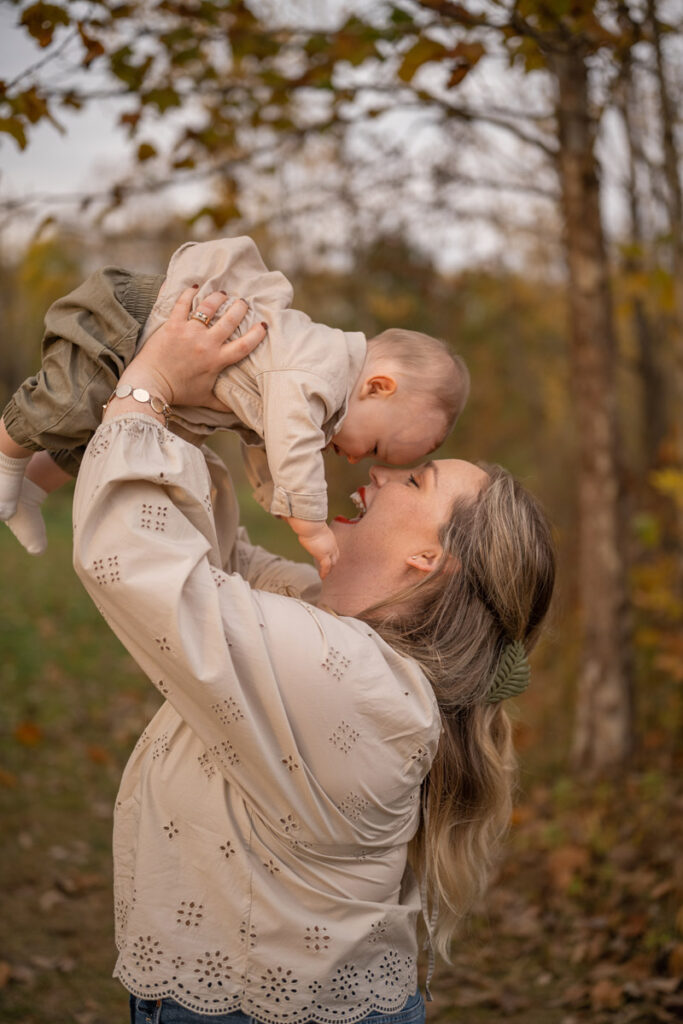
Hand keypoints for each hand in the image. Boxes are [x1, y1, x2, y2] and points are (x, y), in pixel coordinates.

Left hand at [118, 289, 266, 409]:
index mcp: (217, 361)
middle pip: (230, 320)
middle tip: (243, 302)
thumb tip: (238, 411)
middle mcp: (206, 344)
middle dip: (239, 308)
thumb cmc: (178, 393)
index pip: (245, 345)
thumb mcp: (205, 399)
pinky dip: (189, 293)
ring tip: (222, 293)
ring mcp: (189, 332)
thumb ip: (223, 403)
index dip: (257, 334)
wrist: (151, 386)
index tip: (263, 325)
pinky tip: (195, 287)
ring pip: (209, 307)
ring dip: (218, 298)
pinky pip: (182, 303)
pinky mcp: (172, 325)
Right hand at [288, 517, 338, 579]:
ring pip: (332, 563)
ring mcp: (329, 550)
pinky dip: (325, 573)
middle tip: (330, 568)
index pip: (333, 548)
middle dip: (333, 562)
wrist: (310, 526)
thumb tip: (290, 522)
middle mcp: (332, 544)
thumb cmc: (307, 523)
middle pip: (335, 556)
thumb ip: (305, 527)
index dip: (332, 554)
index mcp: (329, 537)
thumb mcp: (309, 526)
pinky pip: (326, 567)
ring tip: (326, 575)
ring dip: (330, 569)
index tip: (330, 557)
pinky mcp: (324, 556)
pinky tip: (322, 577)